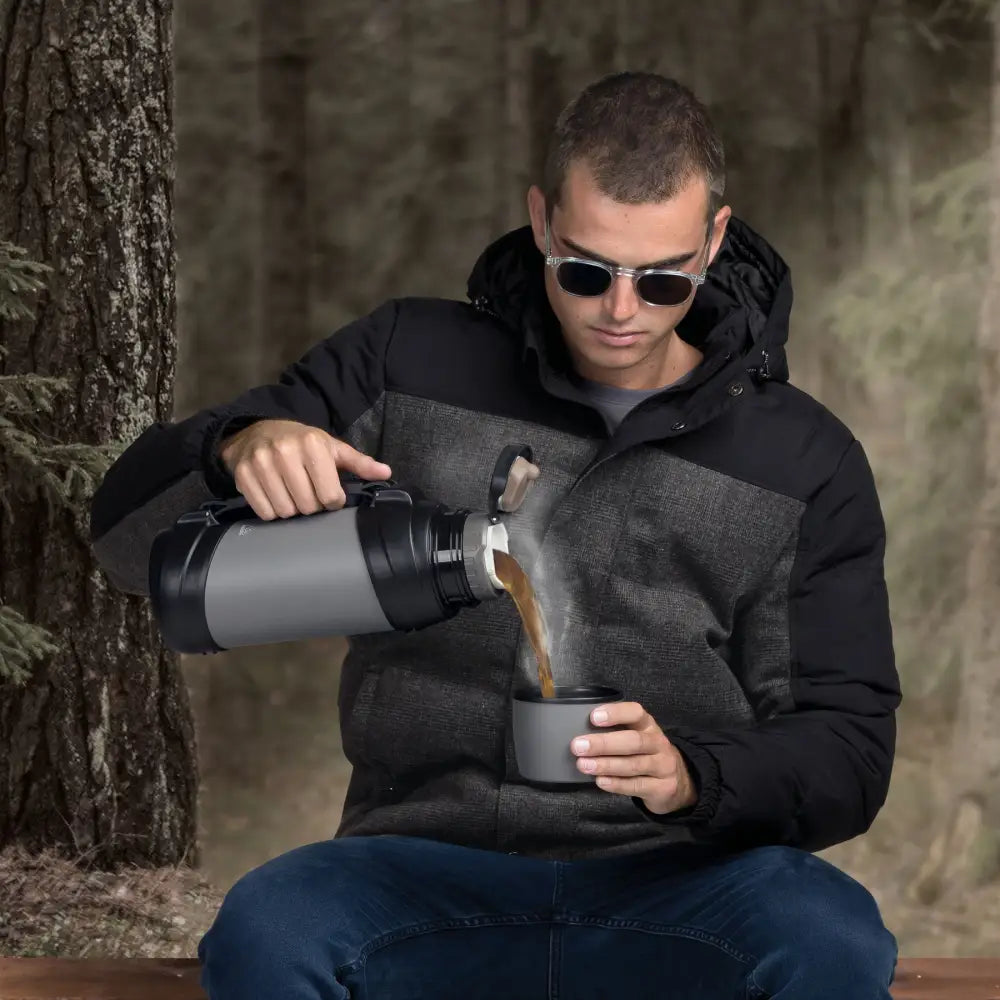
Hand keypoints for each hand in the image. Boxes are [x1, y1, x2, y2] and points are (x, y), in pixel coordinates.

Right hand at [218, 418, 391, 520]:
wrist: (257, 430)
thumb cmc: (301, 442)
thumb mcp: (332, 448)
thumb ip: (359, 463)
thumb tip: (386, 473)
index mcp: (312, 444)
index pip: (330, 495)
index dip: (332, 500)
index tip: (328, 493)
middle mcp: (285, 452)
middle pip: (308, 506)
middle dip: (311, 505)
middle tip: (308, 493)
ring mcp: (260, 464)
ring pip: (285, 511)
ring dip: (292, 509)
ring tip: (292, 494)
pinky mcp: (242, 475)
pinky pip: (264, 512)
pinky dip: (271, 510)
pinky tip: (275, 495)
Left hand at [571, 701, 696, 814]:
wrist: (679, 782)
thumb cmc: (646, 754)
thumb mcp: (637, 737)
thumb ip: (615, 732)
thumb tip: (579, 730)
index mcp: (648, 726)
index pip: (636, 713)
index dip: (616, 713)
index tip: (593, 717)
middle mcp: (658, 743)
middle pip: (633, 741)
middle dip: (604, 743)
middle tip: (579, 746)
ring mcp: (663, 766)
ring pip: (633, 764)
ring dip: (606, 765)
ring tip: (583, 765)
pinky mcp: (663, 788)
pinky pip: (636, 785)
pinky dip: (616, 784)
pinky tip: (600, 781)